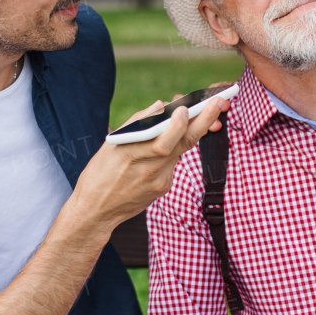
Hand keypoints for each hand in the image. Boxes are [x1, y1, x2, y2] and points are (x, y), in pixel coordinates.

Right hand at [72, 95, 227, 231]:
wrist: (96, 212)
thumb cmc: (99, 174)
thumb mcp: (110, 145)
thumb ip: (136, 124)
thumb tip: (160, 106)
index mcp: (132, 155)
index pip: (162, 141)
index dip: (177, 125)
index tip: (186, 108)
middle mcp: (150, 170)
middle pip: (183, 144)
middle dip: (204, 121)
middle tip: (219, 102)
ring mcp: (160, 181)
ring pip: (181, 150)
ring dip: (194, 130)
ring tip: (208, 112)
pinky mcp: (164, 187)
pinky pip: (173, 162)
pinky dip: (175, 148)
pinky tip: (173, 139)